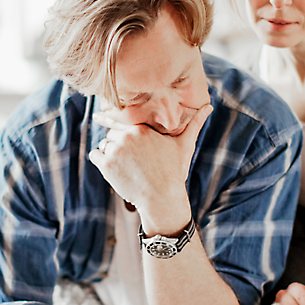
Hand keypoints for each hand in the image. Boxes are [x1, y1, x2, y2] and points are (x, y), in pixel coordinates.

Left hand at [89, 104, 211, 224]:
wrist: (162, 199)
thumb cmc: (174, 172)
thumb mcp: (184, 146)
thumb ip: (195, 123)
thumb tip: (209, 106)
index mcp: (143, 128)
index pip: (122, 118)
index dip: (115, 121)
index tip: (102, 116)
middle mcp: (127, 136)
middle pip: (113, 132)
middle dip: (118, 142)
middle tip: (131, 157)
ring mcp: (116, 151)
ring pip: (104, 144)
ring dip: (110, 152)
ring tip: (126, 165)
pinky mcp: (107, 166)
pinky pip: (95, 155)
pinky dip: (100, 161)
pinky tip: (114, 168)